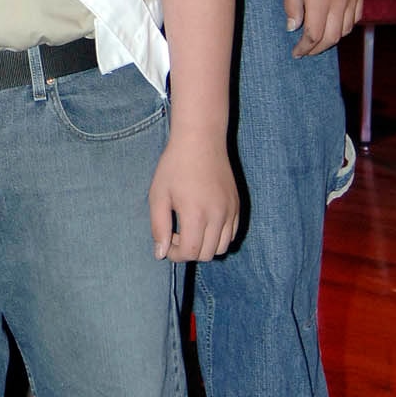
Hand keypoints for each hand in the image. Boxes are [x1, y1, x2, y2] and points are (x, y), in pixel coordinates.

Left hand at [149, 137, 239, 261]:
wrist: (201, 140)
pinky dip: (218, 237)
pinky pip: (232, 234)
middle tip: (176, 234)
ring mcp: (230, 211)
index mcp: (196, 214)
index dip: (175, 255)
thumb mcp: (158, 195)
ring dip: (205, 246)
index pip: (190, 253)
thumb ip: (159, 227)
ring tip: (190, 229)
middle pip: (207, 254)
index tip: (166, 243)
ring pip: (222, 247)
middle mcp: (218, 216)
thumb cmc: (174, 166)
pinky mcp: (237, 206)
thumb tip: (160, 254)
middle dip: (188, 252)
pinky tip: (204, 222)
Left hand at [283, 0, 364, 56]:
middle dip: (317, 49)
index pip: (314, 35)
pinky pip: (356, 16)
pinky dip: (345, 26)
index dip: (305, 48)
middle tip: (306, 51)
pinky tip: (336, 24)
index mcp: (319, 0)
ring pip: (345, 29)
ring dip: (332, 39)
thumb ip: (292, 4)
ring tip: (319, 39)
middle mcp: (339, 1)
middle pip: (331, 38)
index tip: (296, 52)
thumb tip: (294, 27)